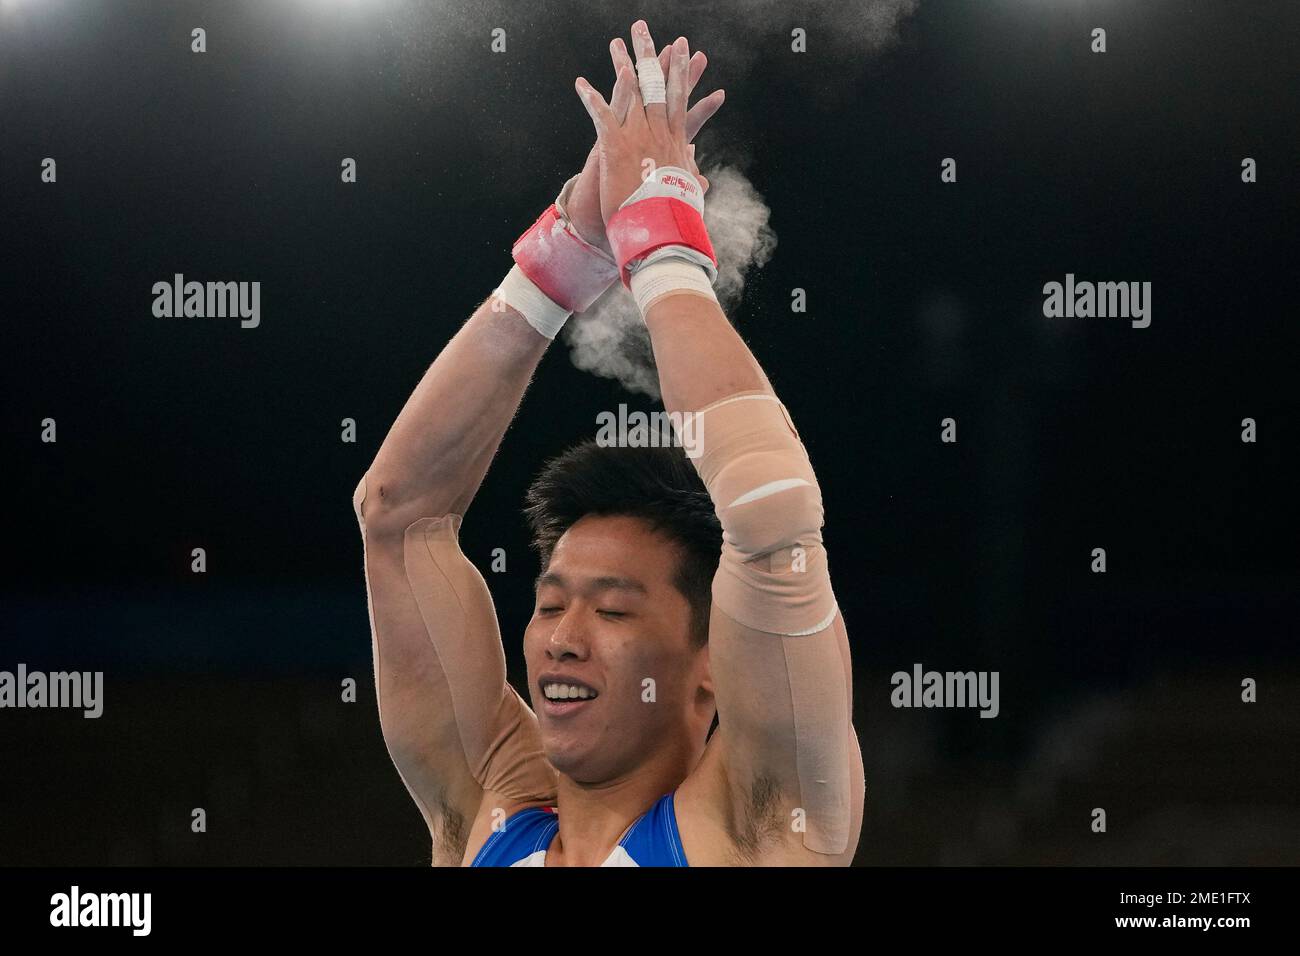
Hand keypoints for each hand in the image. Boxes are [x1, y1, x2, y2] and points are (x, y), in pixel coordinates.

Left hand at [568, 24, 722, 250]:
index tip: (682, 47)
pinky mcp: (616, 146)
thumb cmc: (673, 215)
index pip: (678, 96)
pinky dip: (591, 99)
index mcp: (675, 140)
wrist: (659, 228)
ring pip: (630, 92)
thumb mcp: (687, 193)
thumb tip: (701, 179)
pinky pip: (602, 116)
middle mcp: (658, 131)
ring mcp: (637, 136)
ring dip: (621, 65)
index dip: (680, 69)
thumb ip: (691, 179)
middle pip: (654, 84)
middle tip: (643, 29)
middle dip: (649, 54)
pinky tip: (581, 83)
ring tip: (616, 43)